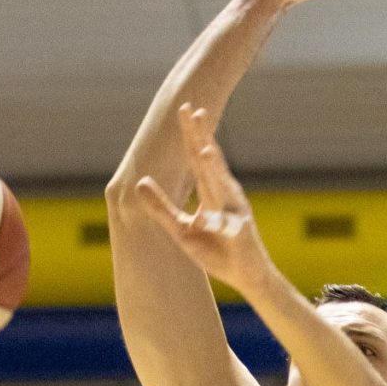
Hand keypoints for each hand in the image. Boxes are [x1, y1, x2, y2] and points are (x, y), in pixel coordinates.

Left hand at [128, 106, 270, 294]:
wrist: (246, 276)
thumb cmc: (216, 250)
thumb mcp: (181, 229)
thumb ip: (161, 206)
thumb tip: (140, 181)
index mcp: (211, 191)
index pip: (197, 157)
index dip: (191, 134)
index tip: (185, 109)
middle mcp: (225, 195)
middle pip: (209, 162)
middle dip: (201, 138)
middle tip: (192, 111)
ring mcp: (234, 214)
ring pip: (221, 188)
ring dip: (213, 170)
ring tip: (203, 150)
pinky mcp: (241, 236)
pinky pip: (226, 229)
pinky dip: (216, 224)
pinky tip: (206, 220)